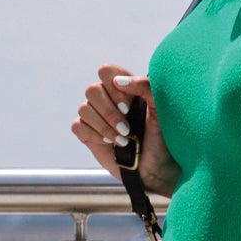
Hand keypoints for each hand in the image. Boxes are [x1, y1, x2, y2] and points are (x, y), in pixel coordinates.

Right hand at [71, 65, 175, 193]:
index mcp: (125, 88)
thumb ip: (145, 86)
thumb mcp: (160, 109)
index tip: (128, 106)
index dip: (113, 87)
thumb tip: (119, 81)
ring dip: (104, 126)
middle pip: (92, 90)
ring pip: (84, 108)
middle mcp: (108, 99)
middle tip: (127, 128)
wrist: (156, 169)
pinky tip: (109, 142)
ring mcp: (97, 116)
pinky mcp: (88, 134)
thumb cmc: (163, 138)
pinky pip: (77, 125)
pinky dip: (93, 134)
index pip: (107, 71)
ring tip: (123, 139)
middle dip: (109, 112)